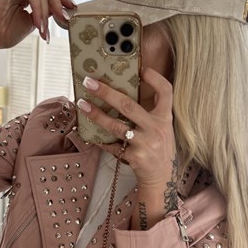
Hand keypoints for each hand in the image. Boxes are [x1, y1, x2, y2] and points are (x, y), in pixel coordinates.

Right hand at [0, 0, 74, 55]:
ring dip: (46, 13)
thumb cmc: (5, 33)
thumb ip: (45, 13)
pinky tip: (37, 23)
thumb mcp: (33, 22)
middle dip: (58, 4)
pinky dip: (38, 9)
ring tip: (43, 30)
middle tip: (64, 20)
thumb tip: (64, 10)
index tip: (72, 10)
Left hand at [77, 68, 177, 189]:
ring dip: (96, 114)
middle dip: (106, 92)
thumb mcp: (162, 128)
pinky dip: (100, 139)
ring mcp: (145, 143)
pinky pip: (112, 145)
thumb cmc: (157, 148)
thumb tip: (125, 92)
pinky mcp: (134, 157)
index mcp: (164, 118)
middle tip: (90, 82)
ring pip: (116, 126)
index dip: (155, 79)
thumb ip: (150, 112)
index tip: (142, 69)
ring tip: (82, 104)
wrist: (160, 177)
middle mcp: (156, 129)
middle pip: (129, 105)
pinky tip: (89, 133)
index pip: (166, 92)